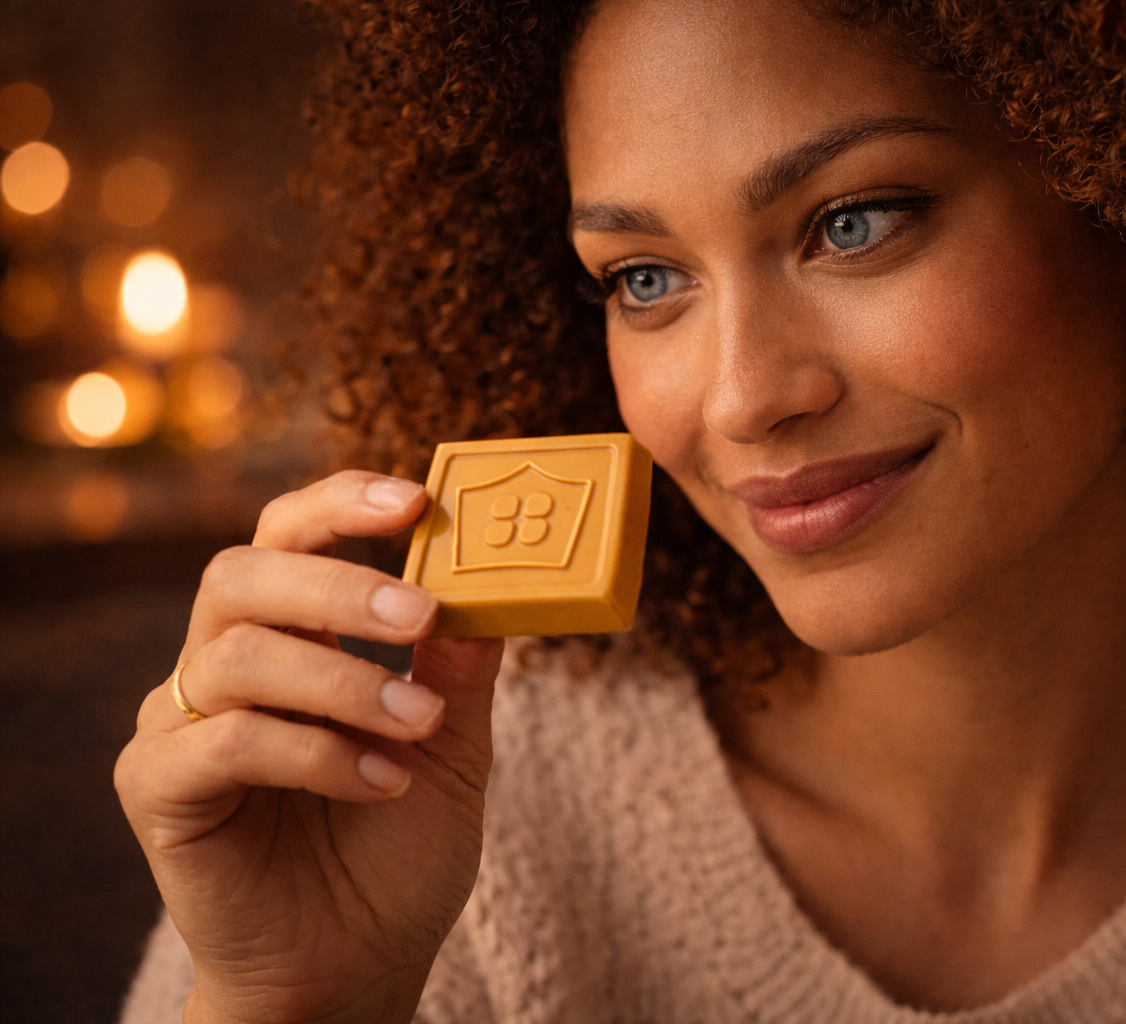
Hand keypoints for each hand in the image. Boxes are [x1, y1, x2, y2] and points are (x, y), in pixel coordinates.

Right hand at [115, 471, 503, 1023]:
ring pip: (237, 653)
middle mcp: (223, 663)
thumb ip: (462, 666)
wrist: (356, 962)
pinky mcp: (160, 788)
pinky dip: (314, 752)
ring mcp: (182, 722)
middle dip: (339, 583)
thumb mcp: (452, 745)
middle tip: (420, 612)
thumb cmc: (397, 846)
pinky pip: (225, 741)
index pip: (289, 535)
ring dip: (344, 680)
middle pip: (243, 573)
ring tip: (420, 725)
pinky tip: (378, 780)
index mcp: (292, 634)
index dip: (341, 504)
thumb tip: (495, 583)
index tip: (416, 499)